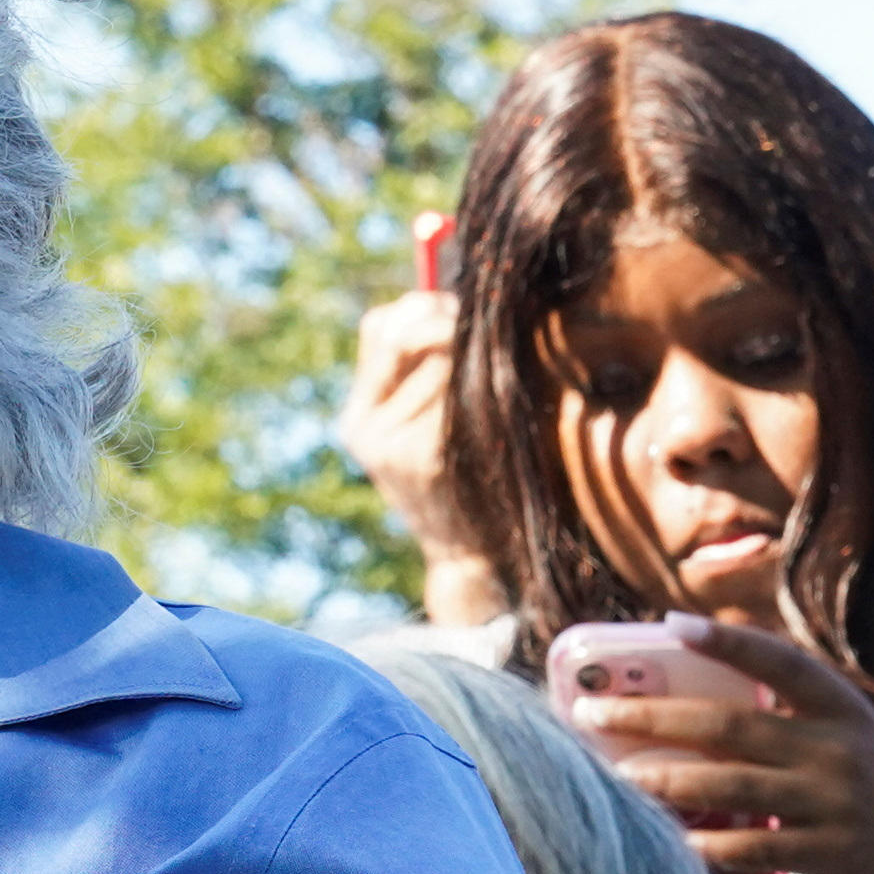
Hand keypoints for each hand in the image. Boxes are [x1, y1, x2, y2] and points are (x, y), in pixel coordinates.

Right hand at [341, 289, 498, 622]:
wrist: (477, 566)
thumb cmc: (473, 492)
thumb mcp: (437, 436)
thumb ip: (434, 382)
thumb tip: (465, 308)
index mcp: (361, 417)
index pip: (379, 328)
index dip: (425, 308)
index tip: (468, 312)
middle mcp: (365, 428)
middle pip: (403, 334)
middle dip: (452, 323)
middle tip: (495, 333)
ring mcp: (389, 444)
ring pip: (438, 364)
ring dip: (480, 361)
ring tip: (512, 378)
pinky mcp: (423, 459)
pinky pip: (459, 396)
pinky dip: (489, 391)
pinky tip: (512, 407)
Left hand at [592, 618, 873, 873]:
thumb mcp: (860, 752)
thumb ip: (803, 729)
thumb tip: (709, 711)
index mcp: (847, 713)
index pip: (781, 663)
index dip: (725, 642)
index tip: (670, 624)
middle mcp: (844, 750)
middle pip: (732, 725)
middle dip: (654, 718)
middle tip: (593, 714)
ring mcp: (839, 804)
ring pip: (733, 785)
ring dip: (665, 781)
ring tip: (616, 778)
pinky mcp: (836, 856)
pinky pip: (756, 848)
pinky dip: (710, 846)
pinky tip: (671, 844)